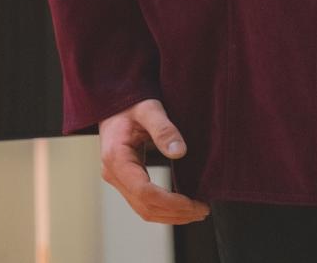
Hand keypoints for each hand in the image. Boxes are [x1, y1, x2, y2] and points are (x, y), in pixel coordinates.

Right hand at [99, 97, 211, 224]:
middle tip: (203, 210)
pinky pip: (143, 201)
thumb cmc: (130, 102)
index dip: (172, 203)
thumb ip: (164, 129)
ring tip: (196, 211)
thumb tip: (180, 152)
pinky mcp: (124, 179)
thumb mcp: (148, 109)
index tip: (195, 204)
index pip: (145, 193)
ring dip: (170, 215)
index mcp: (117, 158)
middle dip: (175, 213)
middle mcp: (114, 173)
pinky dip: (163, 207)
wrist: (113, 101)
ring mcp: (117, 178)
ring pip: (144, 209)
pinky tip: (181, 204)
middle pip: (145, 207)